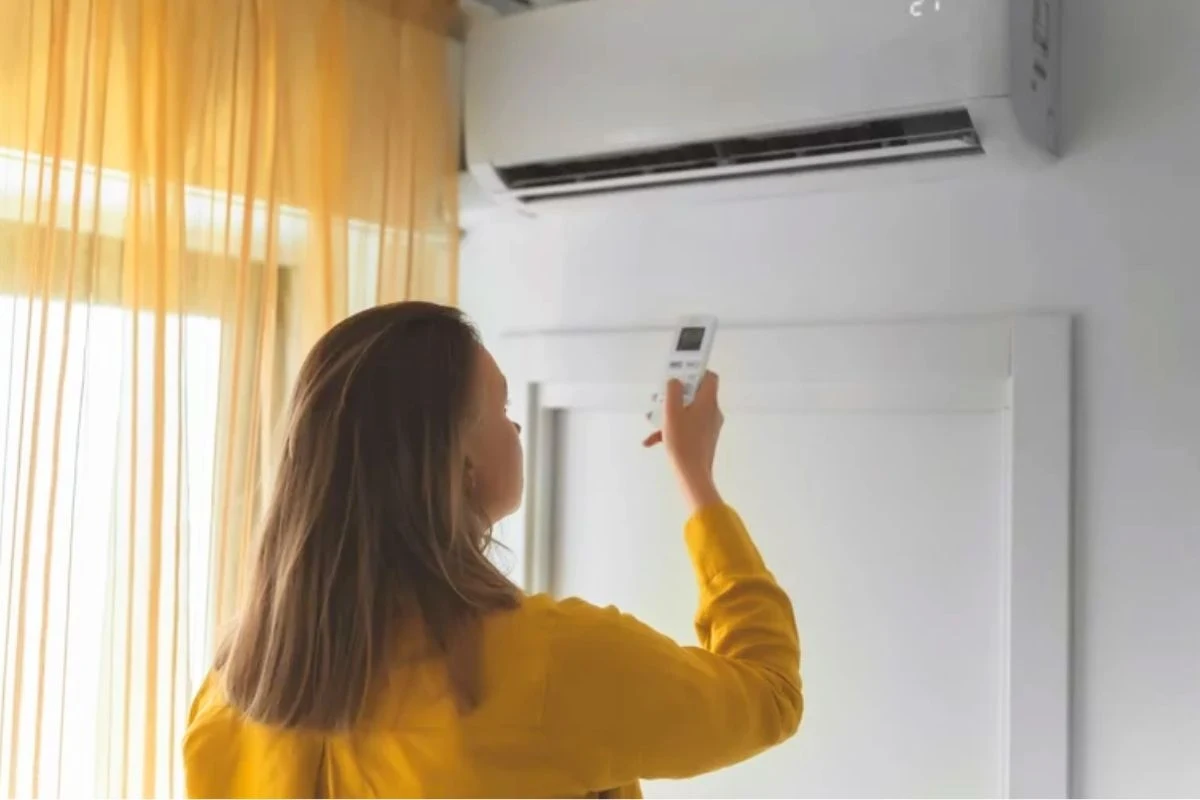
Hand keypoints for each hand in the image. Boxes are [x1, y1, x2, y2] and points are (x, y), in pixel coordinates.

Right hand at [643, 371, 723, 511]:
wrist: (691, 475)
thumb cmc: (683, 444)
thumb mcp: (672, 412)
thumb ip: (673, 391)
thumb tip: (675, 382)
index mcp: (708, 402)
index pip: (709, 376)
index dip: (696, 371)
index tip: (681, 372)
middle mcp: (712, 412)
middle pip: (696, 394)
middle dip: (677, 395)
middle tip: (662, 398)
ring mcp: (709, 426)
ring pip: (689, 412)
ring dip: (671, 414)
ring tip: (655, 421)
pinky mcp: (704, 439)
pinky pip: (687, 427)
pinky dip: (672, 429)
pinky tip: (654, 440)